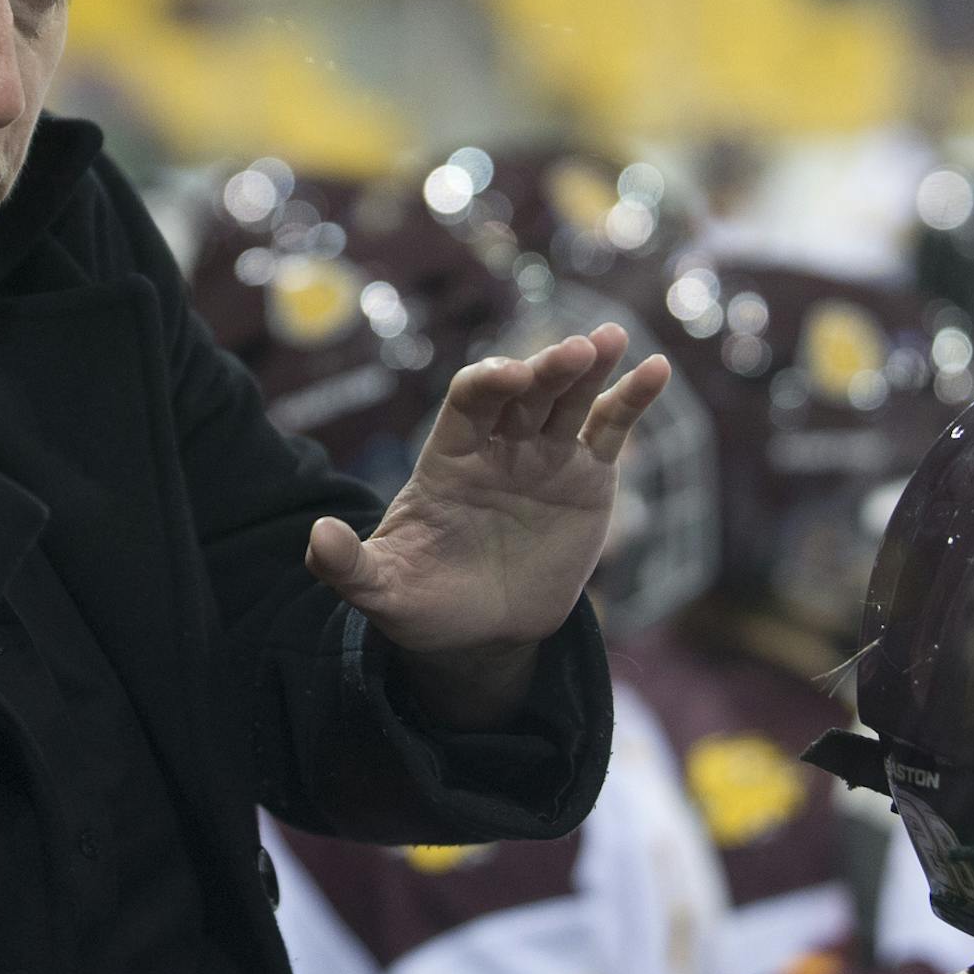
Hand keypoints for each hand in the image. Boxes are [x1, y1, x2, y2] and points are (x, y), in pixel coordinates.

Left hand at [306, 322, 668, 666]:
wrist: (481, 632)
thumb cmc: (425, 603)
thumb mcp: (382, 590)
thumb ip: (348, 565)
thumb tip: (316, 538)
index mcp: (450, 456)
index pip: (469, 401)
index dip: (488, 382)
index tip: (508, 377)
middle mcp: (499, 445)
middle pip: (525, 392)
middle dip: (546, 369)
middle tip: (574, 350)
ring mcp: (546, 456)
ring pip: (569, 399)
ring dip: (590, 367)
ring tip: (611, 340)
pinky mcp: (588, 478)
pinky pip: (611, 430)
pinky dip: (633, 399)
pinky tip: (657, 369)